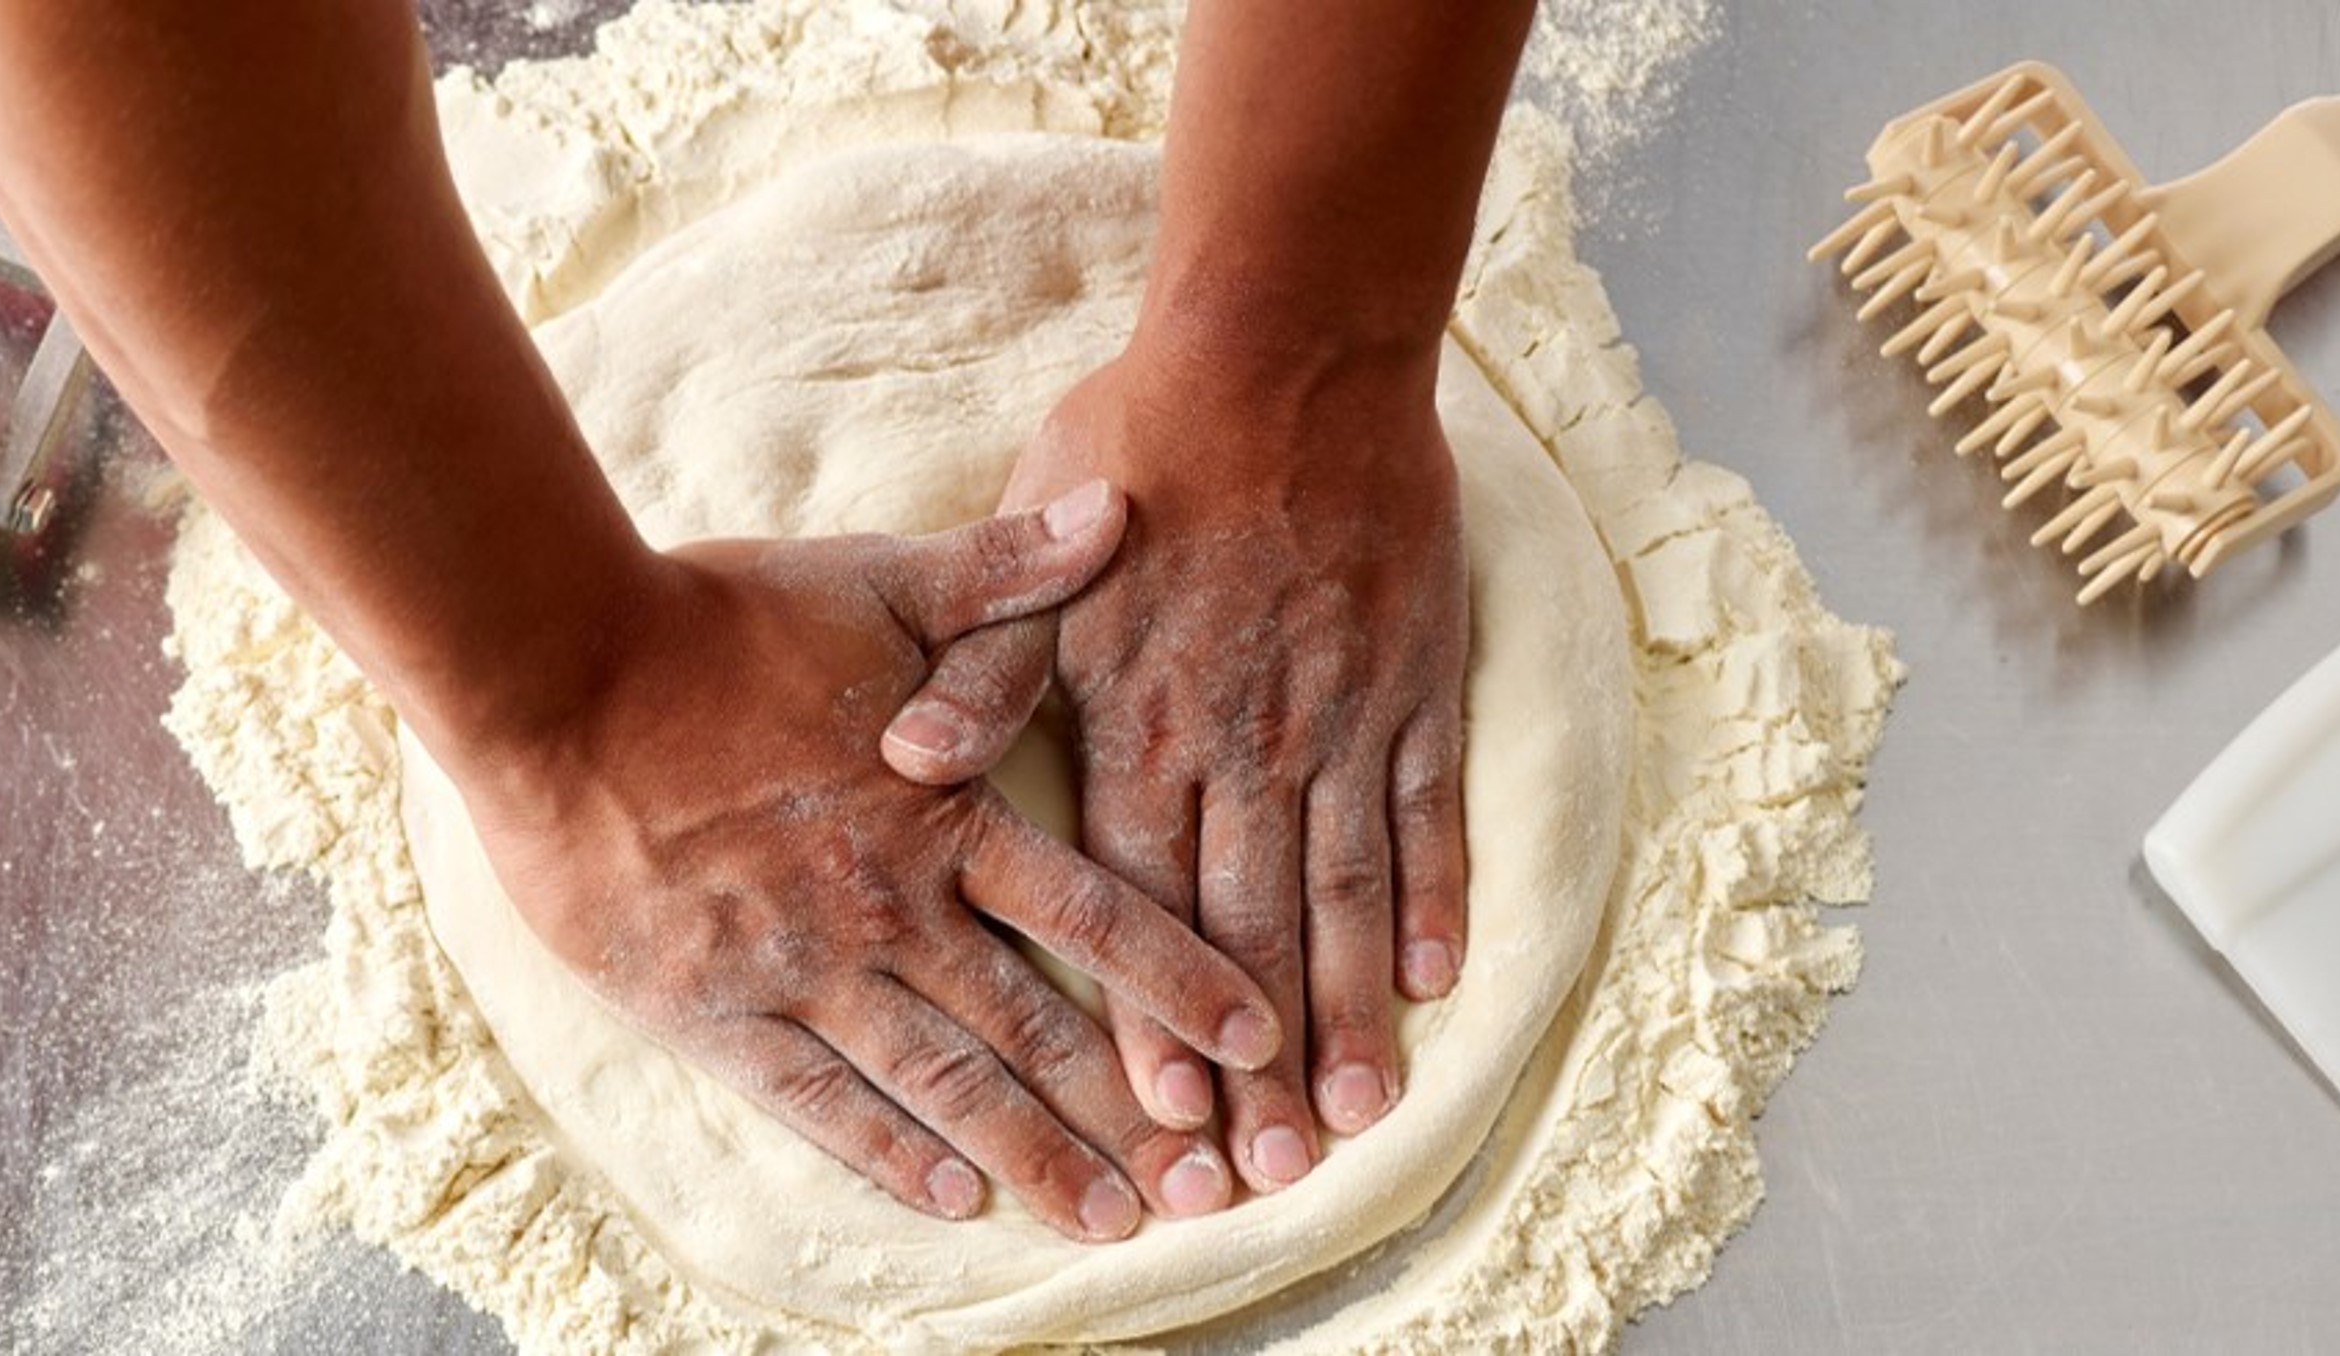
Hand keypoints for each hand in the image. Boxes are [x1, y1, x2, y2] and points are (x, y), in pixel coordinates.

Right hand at [444, 484, 1277, 1239]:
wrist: (559, 675)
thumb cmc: (719, 620)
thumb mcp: (877, 579)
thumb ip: (1005, 572)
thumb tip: (1119, 511)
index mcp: (942, 812)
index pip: (1094, 913)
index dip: (1181, 981)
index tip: (1256, 1040)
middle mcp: (890, 907)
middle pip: (1035, 1028)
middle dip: (1130, 1112)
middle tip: (1210, 1185)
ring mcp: (803, 967)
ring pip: (942, 1082)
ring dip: (1033, 1155)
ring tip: (1111, 1220)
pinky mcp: (713, 1008)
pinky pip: (816, 1101)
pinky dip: (886, 1154)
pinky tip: (951, 1199)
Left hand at [880, 334, 1468, 1195]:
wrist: (1282, 352)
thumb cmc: (1136, 447)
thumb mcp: (1024, 554)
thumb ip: (977, 668)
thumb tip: (902, 761)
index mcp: (1140, 724)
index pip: (1139, 906)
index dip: (1149, 1021)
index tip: (1163, 1123)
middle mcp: (1243, 743)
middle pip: (1248, 929)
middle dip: (1258, 1062)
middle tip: (1269, 1173)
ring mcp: (1337, 717)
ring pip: (1345, 890)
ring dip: (1352, 1008)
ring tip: (1359, 1114)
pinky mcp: (1410, 679)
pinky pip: (1424, 807)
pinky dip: (1432, 892)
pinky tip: (1436, 974)